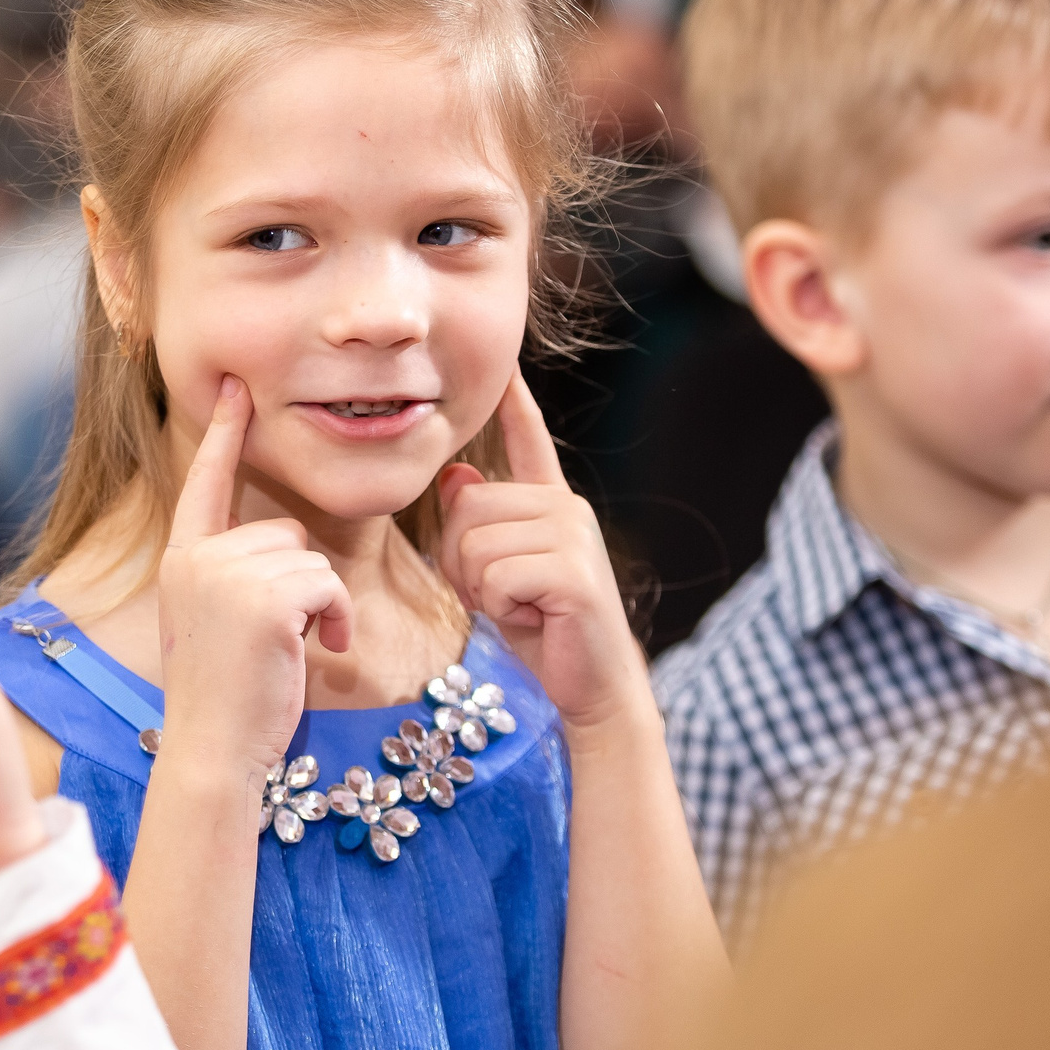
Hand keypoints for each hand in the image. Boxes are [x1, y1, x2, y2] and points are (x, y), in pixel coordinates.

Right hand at [157, 376, 352, 790]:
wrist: (213, 750)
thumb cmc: (227, 696)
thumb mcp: (216, 621)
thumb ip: (234, 575)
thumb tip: (288, 549)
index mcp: (181, 560)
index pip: (204, 483)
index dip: (222, 434)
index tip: (236, 388)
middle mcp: (197, 558)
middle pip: (282, 532)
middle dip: (300, 581)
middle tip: (282, 636)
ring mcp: (227, 575)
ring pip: (310, 559)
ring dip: (321, 604)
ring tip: (295, 648)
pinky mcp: (266, 599)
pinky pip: (327, 584)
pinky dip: (338, 617)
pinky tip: (325, 650)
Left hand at [436, 374, 648, 730]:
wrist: (592, 685)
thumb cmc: (543, 631)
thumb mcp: (498, 574)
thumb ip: (480, 527)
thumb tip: (457, 477)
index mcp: (550, 504)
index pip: (528, 439)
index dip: (514, 402)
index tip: (506, 363)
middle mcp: (566, 506)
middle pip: (464, 510)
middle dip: (461, 562)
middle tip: (499, 594)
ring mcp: (574, 533)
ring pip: (473, 545)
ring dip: (479, 589)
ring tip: (519, 605)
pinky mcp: (572, 569)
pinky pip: (494, 577)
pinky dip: (498, 608)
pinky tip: (534, 616)